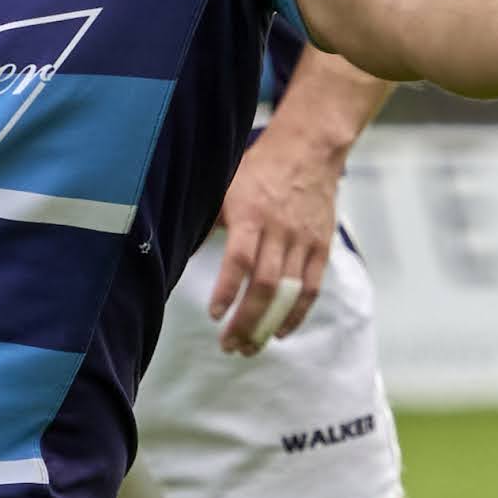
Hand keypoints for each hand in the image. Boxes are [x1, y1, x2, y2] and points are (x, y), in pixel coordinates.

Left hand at [207, 119, 347, 353]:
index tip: (215, 314)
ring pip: (288, 292)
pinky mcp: (321, 247)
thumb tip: (176, 247)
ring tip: (250, 347)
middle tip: (229, 345)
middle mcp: (280, 230)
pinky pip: (311, 287)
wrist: (308, 150)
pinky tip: (281, 332)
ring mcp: (303, 240)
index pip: (240, 259)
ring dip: (268, 325)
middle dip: (246, 320)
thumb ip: (207, 218)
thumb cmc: (259, 169)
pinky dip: (297, 313)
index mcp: (252, 214)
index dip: (227, 290)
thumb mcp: (226, 186)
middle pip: (265, 284)